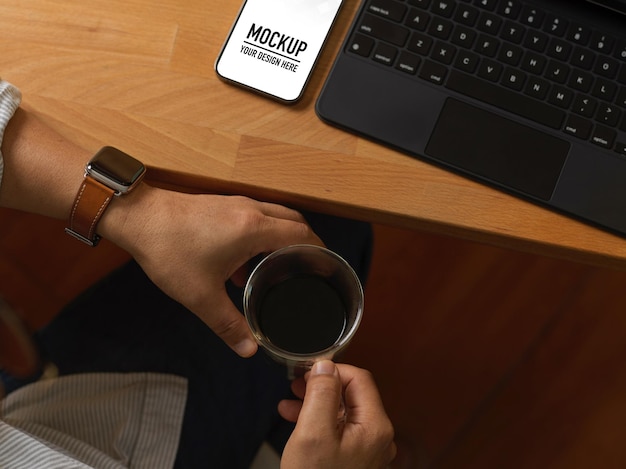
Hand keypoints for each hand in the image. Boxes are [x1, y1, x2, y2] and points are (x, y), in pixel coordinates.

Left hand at [100, 185, 322, 356]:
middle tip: (308, 268)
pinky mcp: (223, 204)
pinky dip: (260, 235)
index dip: (319, 250)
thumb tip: (249, 349)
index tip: (326, 267)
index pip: (302, 234)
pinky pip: (255, 216)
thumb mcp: (200, 295)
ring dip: (281, 238)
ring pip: (274, 216)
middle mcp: (252, 211)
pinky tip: (241, 265)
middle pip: (294, 221)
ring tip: (278, 269)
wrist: (138, 218)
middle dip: (306, 243)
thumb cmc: (170, 252)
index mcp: (255, 229)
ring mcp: (236, 204)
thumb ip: (227, 324)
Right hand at [279, 361, 395, 468]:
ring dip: (316, 403)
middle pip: (352, 395)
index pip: (359, 378)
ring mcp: (366, 451)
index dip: (332, 370)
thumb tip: (325, 365)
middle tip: (298, 382)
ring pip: (343, 412)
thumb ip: (321, 394)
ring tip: (291, 401)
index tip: (309, 370)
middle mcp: (376, 437)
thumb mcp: (313, 433)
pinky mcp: (354, 461)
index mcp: (374, 426)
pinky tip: (297, 420)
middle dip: (322, 385)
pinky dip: (318, 422)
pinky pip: (339, 431)